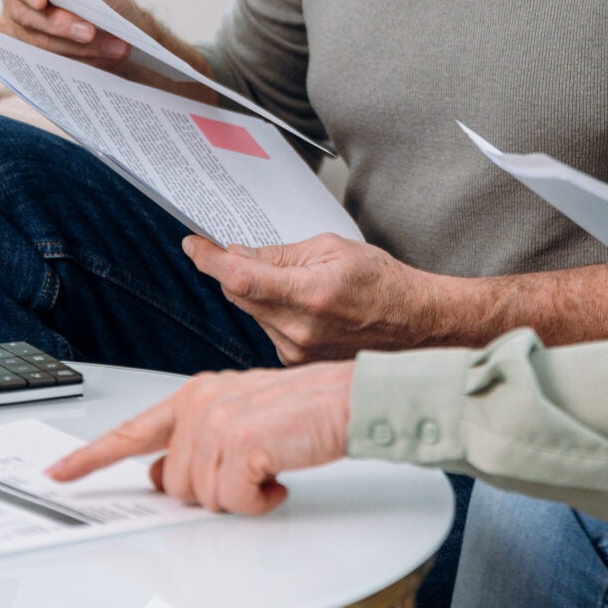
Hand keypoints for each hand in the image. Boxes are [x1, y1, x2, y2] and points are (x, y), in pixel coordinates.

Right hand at [0, 0, 137, 68]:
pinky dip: (81, 60)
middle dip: (58, 25)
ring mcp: (17, 28)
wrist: (115, 24)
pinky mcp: (29, 55)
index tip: (41, 1)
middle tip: (90, 32)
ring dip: (77, 47)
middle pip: (21, 12)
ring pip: (36, 41)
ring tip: (115, 46)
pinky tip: (107, 57)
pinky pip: (48, 62)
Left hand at [46, 363, 353, 513]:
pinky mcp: (240, 444)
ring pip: (204, 498)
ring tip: (269, 466)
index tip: (59, 473)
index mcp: (193, 396)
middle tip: (250, 469)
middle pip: (174, 485)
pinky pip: (234, 502)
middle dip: (212, 491)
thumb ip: (195, 445)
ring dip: (241, 496)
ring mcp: (217, 423)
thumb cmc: (303, 411)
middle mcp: (198, 405)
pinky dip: (260, 501)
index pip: (131, 433)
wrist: (349, 400)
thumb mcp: (238, 421)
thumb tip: (163, 476)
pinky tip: (278, 476)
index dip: (91, 458)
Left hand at [184, 233, 446, 362]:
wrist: (413, 322)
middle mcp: (298, 328)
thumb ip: (280, 254)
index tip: (194, 246)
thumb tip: (241, 253)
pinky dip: (273, 311)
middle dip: (234, 270)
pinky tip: (302, 305)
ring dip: (258, 292)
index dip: (210, 260)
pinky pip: (268, 328)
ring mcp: (297, 350)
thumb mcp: (332, 249)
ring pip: (252, 312)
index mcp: (308, 293)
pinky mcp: (297, 361)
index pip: (241, 277)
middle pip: (239, 295)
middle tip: (239, 250)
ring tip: (297, 282)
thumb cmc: (382, 284)